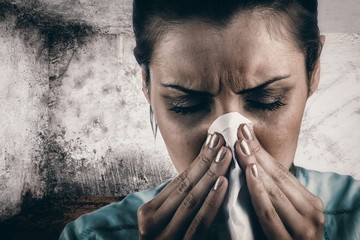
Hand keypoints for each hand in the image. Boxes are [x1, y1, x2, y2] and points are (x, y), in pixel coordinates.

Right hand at [138, 133, 231, 239]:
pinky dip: (211, 202)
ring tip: (225, 153)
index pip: (179, 181)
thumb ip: (181, 202)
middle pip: (185, 186)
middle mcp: (150, 224)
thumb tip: (203, 171)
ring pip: (192, 200)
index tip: (214, 138)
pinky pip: (198, 224)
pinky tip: (222, 183)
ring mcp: (163, 237)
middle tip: (222, 139)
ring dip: (210, 174)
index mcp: (149, 212)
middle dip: (206, 160)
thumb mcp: (170, 220)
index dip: (198, 158)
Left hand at [235, 124, 324, 239]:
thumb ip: (270, 192)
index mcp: (308, 202)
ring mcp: (306, 229)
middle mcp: (312, 212)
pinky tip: (249, 173)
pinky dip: (259, 192)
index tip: (244, 131)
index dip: (261, 150)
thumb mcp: (280, 211)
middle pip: (277, 176)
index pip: (281, 170)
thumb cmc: (283, 238)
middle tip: (239, 131)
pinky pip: (270, 215)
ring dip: (255, 166)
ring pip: (275, 191)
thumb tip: (250, 162)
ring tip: (240, 145)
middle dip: (255, 152)